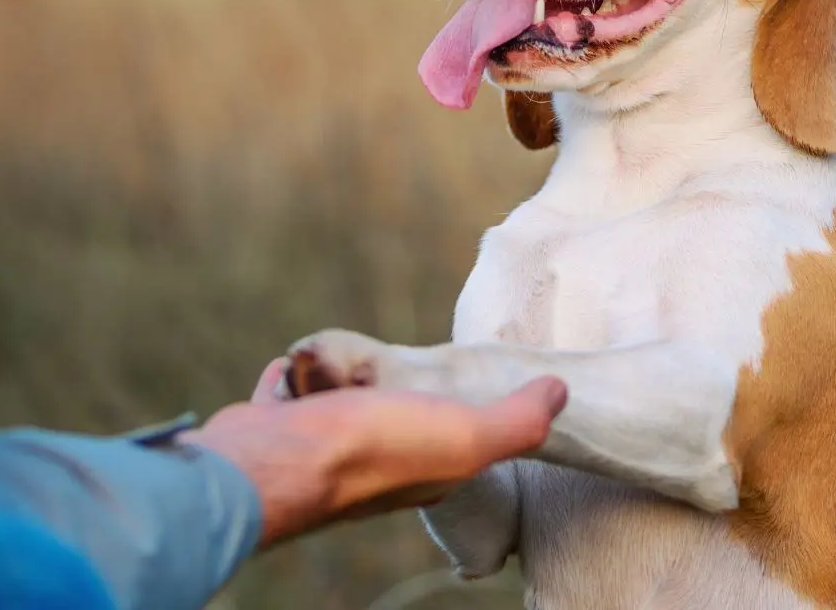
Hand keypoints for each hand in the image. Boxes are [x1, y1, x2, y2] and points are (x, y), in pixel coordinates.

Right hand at [181, 358, 565, 548]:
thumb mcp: (466, 436)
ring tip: (347, 362)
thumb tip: (561, 392)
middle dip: (394, 397)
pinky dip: (291, 382)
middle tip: (399, 367)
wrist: (275, 461)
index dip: (465, 418)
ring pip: (336, 410)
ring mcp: (319, 448)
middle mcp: (372, 468)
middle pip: (391, 423)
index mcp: (424, 472)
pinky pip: (286, 398)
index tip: (468, 387)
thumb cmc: (373, 449)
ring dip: (340, 385)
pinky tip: (293, 366)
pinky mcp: (275, 429)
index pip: (454, 444)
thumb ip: (517, 421)